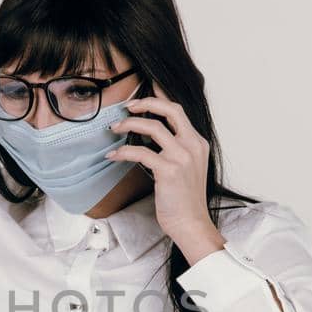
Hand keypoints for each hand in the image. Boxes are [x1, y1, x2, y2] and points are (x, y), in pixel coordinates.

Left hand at [106, 82, 225, 261]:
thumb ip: (176, 151)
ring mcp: (182, 157)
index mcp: (197, 143)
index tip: (147, 88)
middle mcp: (192, 145)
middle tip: (127, 107)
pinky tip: (113, 155)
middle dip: (146, 103)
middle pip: (170, 109)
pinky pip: (140, 152)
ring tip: (114, 128)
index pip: (179, 111)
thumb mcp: (187, 169)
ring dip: (129, 125)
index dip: (162, 97)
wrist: (191, 224)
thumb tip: (151, 139)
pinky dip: (123, 152)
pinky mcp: (169, 170)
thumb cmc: (185, 201)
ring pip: (153, 127)